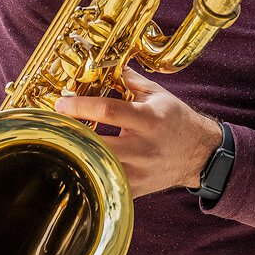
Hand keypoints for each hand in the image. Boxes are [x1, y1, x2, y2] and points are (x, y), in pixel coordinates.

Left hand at [55, 67, 220, 199]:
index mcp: (148, 119)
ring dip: (77, 155)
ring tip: (62, 145)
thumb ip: (128, 79)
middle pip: (97, 144)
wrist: (200, 154)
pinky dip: (90, 174)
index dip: (80, 106)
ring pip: (97, 168)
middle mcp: (143, 147)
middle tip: (54, 127)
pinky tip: (80, 163)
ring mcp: (139, 172)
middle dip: (71, 135)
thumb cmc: (175, 120)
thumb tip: (101, 64)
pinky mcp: (135, 189)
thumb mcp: (157, 94)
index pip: (108, 111)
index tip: (60, 103)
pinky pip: (105, 185)